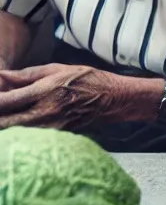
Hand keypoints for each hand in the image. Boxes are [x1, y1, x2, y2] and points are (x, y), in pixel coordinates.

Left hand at [0, 64, 127, 129]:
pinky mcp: (54, 136)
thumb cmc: (88, 79)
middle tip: (2, 107)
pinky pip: (29, 133)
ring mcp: (48, 127)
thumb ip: (28, 74)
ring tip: (10, 109)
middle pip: (5, 122)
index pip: (6, 101)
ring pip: (14, 130)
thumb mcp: (60, 69)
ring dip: (7, 122)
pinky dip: (21, 126)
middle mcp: (44, 112)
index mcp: (44, 91)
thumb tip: (2, 75)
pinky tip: (22, 118)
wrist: (115, 99)